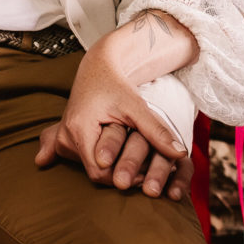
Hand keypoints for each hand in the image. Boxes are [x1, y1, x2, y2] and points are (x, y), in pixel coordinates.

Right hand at [34, 18, 195, 199]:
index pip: (100, 171)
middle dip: (120, 173)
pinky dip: (104, 160)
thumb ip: (156, 131)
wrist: (97, 68)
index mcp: (79, 129)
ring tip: (137, 162)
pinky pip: (85, 160)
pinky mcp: (65, 140)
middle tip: (146, 173)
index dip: (125, 175)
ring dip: (113, 168)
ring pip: (90, 167)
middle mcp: (65, 138)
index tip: (147, 174)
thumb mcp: (137, 107)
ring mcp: (63, 140)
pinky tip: (119, 156)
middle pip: (95, 172)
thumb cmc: (116, 84)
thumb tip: (181, 153)